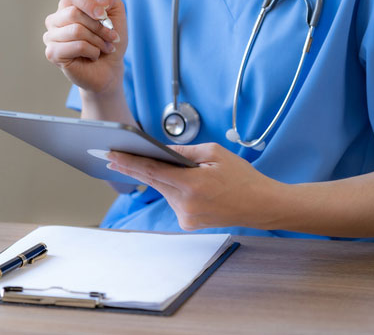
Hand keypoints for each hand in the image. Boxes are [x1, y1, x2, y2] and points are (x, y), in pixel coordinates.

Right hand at [43, 0, 127, 94]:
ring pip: (77, 31)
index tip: (104, 14)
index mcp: (67, 7)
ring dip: (98, 41)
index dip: (89, 3)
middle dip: (99, 26)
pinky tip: (93, 56)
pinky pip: (77, 46)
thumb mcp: (116, 13)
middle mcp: (54, 20)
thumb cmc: (110, 40)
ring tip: (103, 48)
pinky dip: (92, 51)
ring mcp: (51, 37)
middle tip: (111, 37)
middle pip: (74, 13)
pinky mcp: (52, 53)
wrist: (110, 68)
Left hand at [106, 143, 284, 230]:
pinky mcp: (188, 222)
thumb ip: (183, 152)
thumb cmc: (241, 176)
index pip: (152, 171)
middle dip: (132, 168)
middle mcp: (186, 204)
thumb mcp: (214, 153)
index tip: (111, 155)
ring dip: (160, 178)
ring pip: (163, 190)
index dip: (129, 162)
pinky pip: (173, 200)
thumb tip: (159, 150)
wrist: (261, 205)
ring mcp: (186, 216)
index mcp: (192, 184)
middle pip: (152, 181)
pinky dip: (173, 189)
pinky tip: (186, 184)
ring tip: (165, 166)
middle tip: (112, 156)